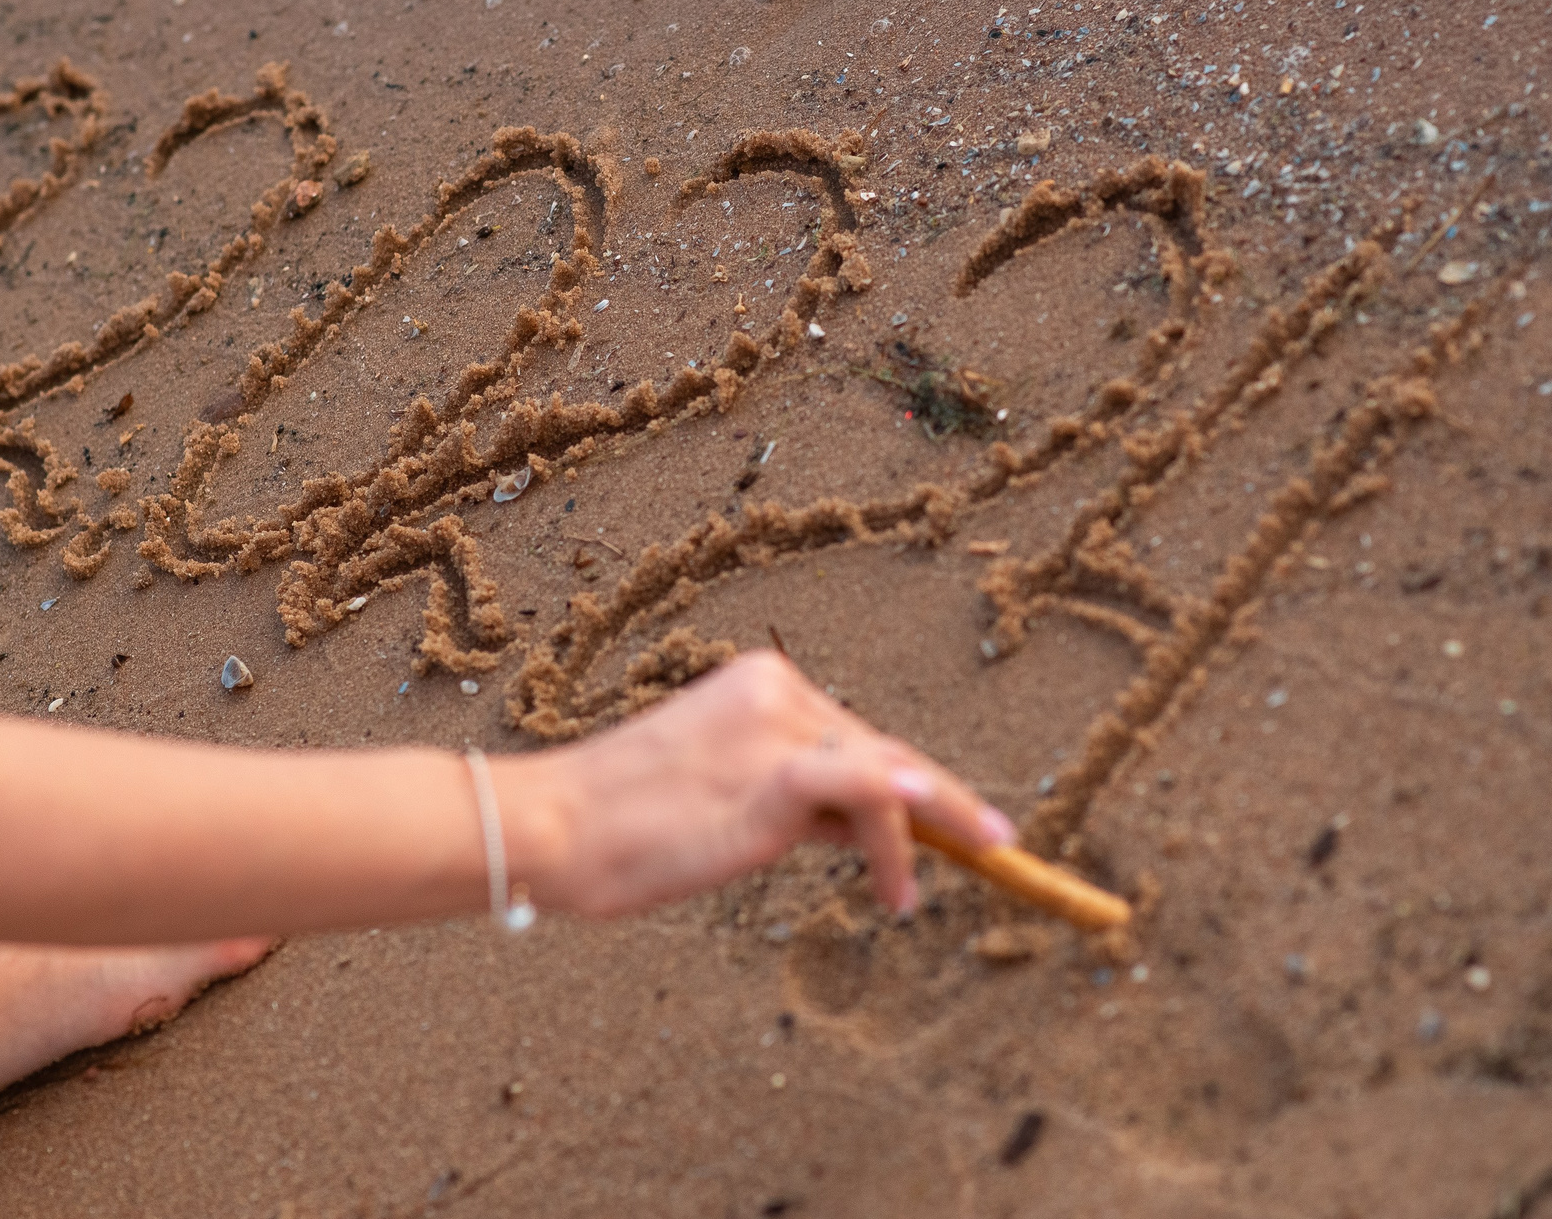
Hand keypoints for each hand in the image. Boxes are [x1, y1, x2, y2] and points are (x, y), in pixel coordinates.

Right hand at [500, 650, 1015, 918]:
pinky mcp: (774, 774)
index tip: (962, 819)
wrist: (552, 826)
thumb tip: (867, 829)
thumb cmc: (620, 825)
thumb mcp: (720, 799)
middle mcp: (775, 690)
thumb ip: (793, 800)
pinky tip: (936, 846)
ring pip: (887, 772)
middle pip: (884, 749)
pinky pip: (868, 789)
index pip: (855, 735)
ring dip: (938, 826)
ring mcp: (775, 728)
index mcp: (757, 684)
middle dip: (943, 803)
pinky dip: (908, 818)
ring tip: (964, 866)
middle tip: (998, 843)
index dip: (915, 782)